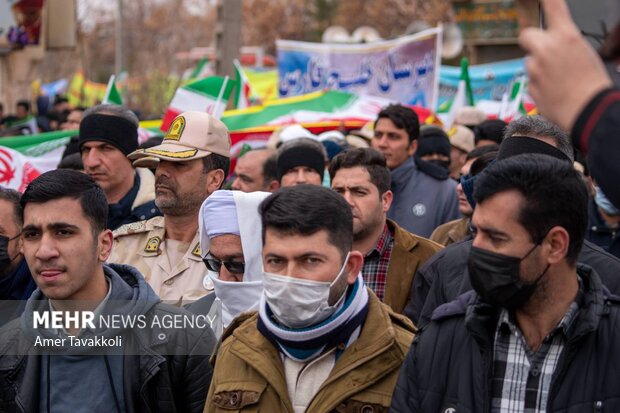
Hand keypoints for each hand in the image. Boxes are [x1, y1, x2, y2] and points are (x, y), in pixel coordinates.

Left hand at [519, 0, 612, 130]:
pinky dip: (539, 83)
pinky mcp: (530, 85)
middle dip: (532, 41)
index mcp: (566, 36)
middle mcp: (546, 49)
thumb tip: (552, 41)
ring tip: (557, 78)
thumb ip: (564, 42)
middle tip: (544, 50)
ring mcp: (535, 68)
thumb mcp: (583, 51)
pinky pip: (531, 79)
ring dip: (538, 66)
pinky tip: (553, 89)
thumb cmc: (591, 81)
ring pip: (529, 61)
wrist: (587, 109)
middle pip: (526, 35)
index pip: (553, 8)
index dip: (546, 0)